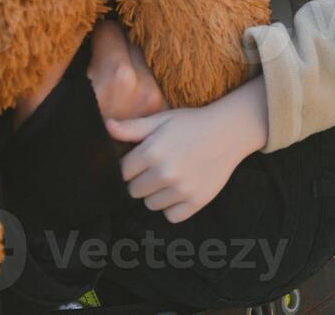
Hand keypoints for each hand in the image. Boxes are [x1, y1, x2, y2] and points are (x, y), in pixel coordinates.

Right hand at [12, 20, 168, 130]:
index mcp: (116, 74)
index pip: (112, 30)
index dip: (94, 34)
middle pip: (131, 47)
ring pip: (142, 68)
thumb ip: (53, 54)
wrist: (69, 187)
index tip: (84, 44)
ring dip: (126, 70)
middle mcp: (143, 87)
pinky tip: (119, 102)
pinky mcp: (159, 120)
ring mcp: (154, 106)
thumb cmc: (50, 138)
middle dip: (112, 51)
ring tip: (106, 86)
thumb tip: (59, 24)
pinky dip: (136, 89)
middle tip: (93, 65)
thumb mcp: (39, 94)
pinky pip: (149, 89)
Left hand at [105, 78, 268, 222]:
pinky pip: (171, 216)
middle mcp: (165, 173)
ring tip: (170, 176)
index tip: (140, 160)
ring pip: (151, 204)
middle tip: (157, 167)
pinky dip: (173, 207)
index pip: (122, 173)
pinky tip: (180, 189)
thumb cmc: (191, 124)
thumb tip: (106, 127)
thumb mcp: (161, 119)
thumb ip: (132, 127)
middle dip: (141, 180)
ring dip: (156, 194)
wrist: (228, 132)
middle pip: (134, 191)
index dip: (130, 167)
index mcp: (152, 152)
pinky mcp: (196, 202)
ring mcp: (181, 189)